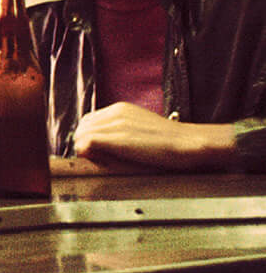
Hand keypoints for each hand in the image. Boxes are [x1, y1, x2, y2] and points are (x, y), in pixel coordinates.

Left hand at [73, 103, 234, 170]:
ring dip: (87, 150)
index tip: (98, 152)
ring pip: (81, 134)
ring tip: (104, 163)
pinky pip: (87, 142)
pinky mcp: (119, 137)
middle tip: (99, 160)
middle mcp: (115, 113)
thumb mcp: (141, 131)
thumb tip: (101, 145)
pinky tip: (104, 163)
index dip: (89, 138)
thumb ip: (122, 132)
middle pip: (82, 127)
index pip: (89, 121)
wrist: (190, 143)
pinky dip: (89, 153)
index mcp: (120, 110)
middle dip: (85, 144)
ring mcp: (116, 123)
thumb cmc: (170, 144)